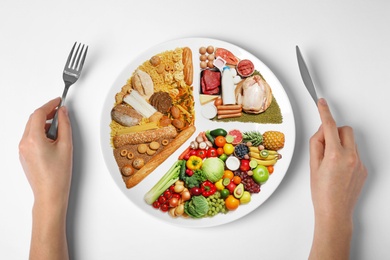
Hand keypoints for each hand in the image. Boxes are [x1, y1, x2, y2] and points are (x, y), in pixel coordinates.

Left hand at [19, 97, 72, 204]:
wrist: (49, 194)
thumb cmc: (58, 175)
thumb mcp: (66, 146)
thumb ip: (65, 125)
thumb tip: (63, 113)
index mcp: (33, 139)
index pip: (39, 114)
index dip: (50, 105)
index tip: (58, 101)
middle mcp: (24, 143)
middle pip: (33, 120)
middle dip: (47, 113)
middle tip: (60, 112)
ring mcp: (22, 149)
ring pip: (31, 128)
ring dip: (44, 123)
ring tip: (59, 129)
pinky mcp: (24, 155)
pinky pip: (30, 137)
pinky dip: (40, 132)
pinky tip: (52, 138)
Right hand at [309, 98, 366, 258]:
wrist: (335, 212)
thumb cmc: (322, 193)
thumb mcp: (313, 166)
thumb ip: (317, 144)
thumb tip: (322, 132)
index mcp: (336, 155)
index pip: (330, 126)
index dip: (324, 112)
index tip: (322, 103)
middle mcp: (351, 157)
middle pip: (345, 130)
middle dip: (335, 131)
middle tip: (324, 145)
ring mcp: (360, 163)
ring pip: (351, 141)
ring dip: (340, 144)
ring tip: (331, 162)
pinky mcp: (364, 169)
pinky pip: (355, 153)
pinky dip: (346, 155)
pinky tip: (338, 170)